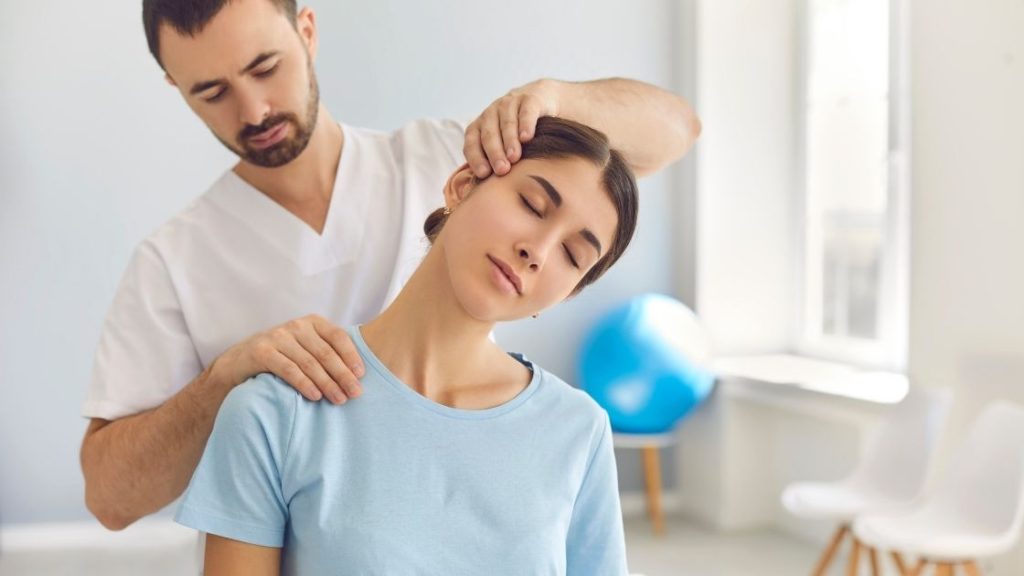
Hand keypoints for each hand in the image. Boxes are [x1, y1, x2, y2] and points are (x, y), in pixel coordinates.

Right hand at [218, 315, 364, 403]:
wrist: (239, 361)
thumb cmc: (283, 357)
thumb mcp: (306, 348)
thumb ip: (328, 353)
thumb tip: (358, 375)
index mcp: (312, 322)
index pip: (337, 337)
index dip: (351, 356)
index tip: (361, 375)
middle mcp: (296, 326)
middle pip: (325, 352)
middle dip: (343, 375)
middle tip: (355, 393)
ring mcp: (277, 337)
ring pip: (309, 363)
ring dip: (327, 383)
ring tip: (339, 399)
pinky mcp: (262, 351)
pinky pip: (288, 369)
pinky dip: (304, 384)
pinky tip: (315, 396)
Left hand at [463, 79, 559, 178]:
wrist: (541, 101)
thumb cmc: (518, 133)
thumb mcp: (504, 145)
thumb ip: (494, 163)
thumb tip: (487, 194)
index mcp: (480, 125)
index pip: (472, 141)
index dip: (475, 157)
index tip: (483, 174)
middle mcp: (491, 113)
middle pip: (488, 133)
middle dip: (494, 152)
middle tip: (501, 170)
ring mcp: (509, 103)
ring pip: (506, 122)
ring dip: (509, 141)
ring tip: (514, 158)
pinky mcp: (530, 99)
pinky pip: (526, 112)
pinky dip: (525, 124)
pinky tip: (527, 138)